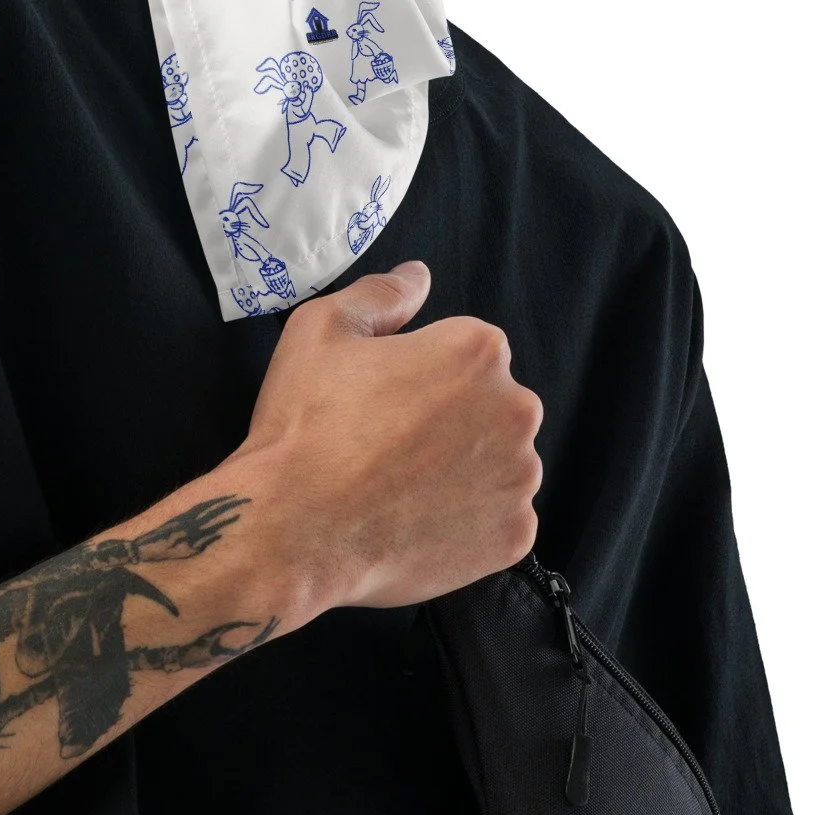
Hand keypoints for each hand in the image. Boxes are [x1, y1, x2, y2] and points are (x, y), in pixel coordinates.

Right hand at [232, 262, 543, 612]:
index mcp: (477, 350)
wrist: (294, 532)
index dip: (418, 379)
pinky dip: (468, 527)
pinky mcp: (515, 537)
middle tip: (388, 450)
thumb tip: (418, 277)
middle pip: (490, 409)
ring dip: (463, 475)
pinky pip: (498, 523)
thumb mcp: (323, 329)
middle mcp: (517, 409)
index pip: (465, 354)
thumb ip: (381, 295)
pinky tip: (417, 527)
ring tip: (400, 493)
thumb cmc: (306, 425)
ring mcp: (520, 478)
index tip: (380, 404)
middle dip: (450, 424)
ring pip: (498, 467)